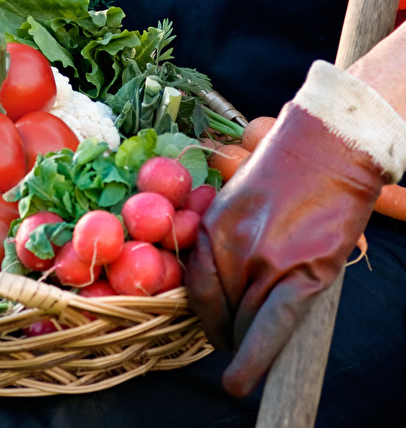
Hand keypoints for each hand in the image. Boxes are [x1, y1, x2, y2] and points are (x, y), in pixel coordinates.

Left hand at [185, 99, 384, 397]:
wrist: (327, 147)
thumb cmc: (289, 170)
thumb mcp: (240, 202)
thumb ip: (229, 244)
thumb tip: (229, 288)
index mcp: (213, 228)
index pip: (198, 291)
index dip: (209, 318)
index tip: (219, 332)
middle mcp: (232, 247)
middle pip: (222, 312)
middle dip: (231, 332)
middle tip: (243, 341)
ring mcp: (266, 261)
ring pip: (247, 324)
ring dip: (248, 346)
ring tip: (253, 358)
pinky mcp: (302, 272)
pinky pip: (273, 326)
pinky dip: (256, 356)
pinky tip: (242, 379)